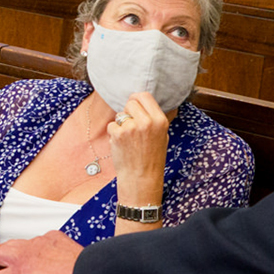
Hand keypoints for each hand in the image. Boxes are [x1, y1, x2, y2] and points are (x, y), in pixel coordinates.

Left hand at [108, 91, 169, 205]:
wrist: (141, 178)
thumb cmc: (151, 158)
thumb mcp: (162, 135)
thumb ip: (154, 118)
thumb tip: (143, 101)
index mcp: (160, 120)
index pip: (144, 96)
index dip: (136, 99)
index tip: (133, 105)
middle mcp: (147, 122)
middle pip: (130, 102)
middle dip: (128, 112)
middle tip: (131, 127)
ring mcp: (132, 127)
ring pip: (120, 115)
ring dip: (120, 124)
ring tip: (128, 140)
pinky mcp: (118, 134)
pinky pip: (111, 125)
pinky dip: (113, 134)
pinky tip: (122, 145)